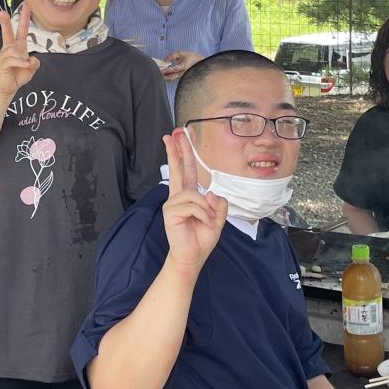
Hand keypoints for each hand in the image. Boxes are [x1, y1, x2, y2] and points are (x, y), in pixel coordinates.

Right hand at [0, 8, 39, 97]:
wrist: (8, 87)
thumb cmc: (18, 75)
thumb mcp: (31, 69)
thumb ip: (34, 64)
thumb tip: (32, 60)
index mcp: (18, 46)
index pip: (21, 30)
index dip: (24, 18)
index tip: (26, 6)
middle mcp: (10, 48)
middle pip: (8, 32)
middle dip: (5, 22)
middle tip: (2, 12)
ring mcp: (4, 55)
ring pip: (13, 50)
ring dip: (22, 57)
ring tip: (26, 65)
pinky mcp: (2, 63)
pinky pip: (12, 59)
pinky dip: (20, 62)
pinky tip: (25, 65)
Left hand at [161, 50, 201, 81]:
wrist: (198, 62)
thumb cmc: (190, 57)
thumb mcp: (181, 53)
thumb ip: (171, 56)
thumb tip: (164, 61)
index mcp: (184, 66)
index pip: (175, 69)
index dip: (168, 70)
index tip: (161, 69)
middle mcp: (183, 73)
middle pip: (172, 77)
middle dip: (163, 76)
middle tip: (157, 73)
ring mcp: (181, 76)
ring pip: (171, 79)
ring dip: (164, 78)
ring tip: (158, 74)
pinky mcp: (180, 78)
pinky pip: (172, 79)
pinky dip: (166, 77)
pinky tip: (162, 75)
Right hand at [162, 128, 225, 276]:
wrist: (192, 257)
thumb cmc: (201, 238)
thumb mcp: (218, 219)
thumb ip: (218, 204)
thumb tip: (210, 192)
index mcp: (188, 195)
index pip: (185, 169)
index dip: (182, 152)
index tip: (178, 136)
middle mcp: (178, 196)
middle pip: (178, 168)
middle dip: (178, 149)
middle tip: (174, 132)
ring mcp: (172, 203)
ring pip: (195, 194)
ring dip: (206, 210)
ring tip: (205, 222)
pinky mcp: (170, 212)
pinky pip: (194, 205)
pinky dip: (203, 215)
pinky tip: (200, 223)